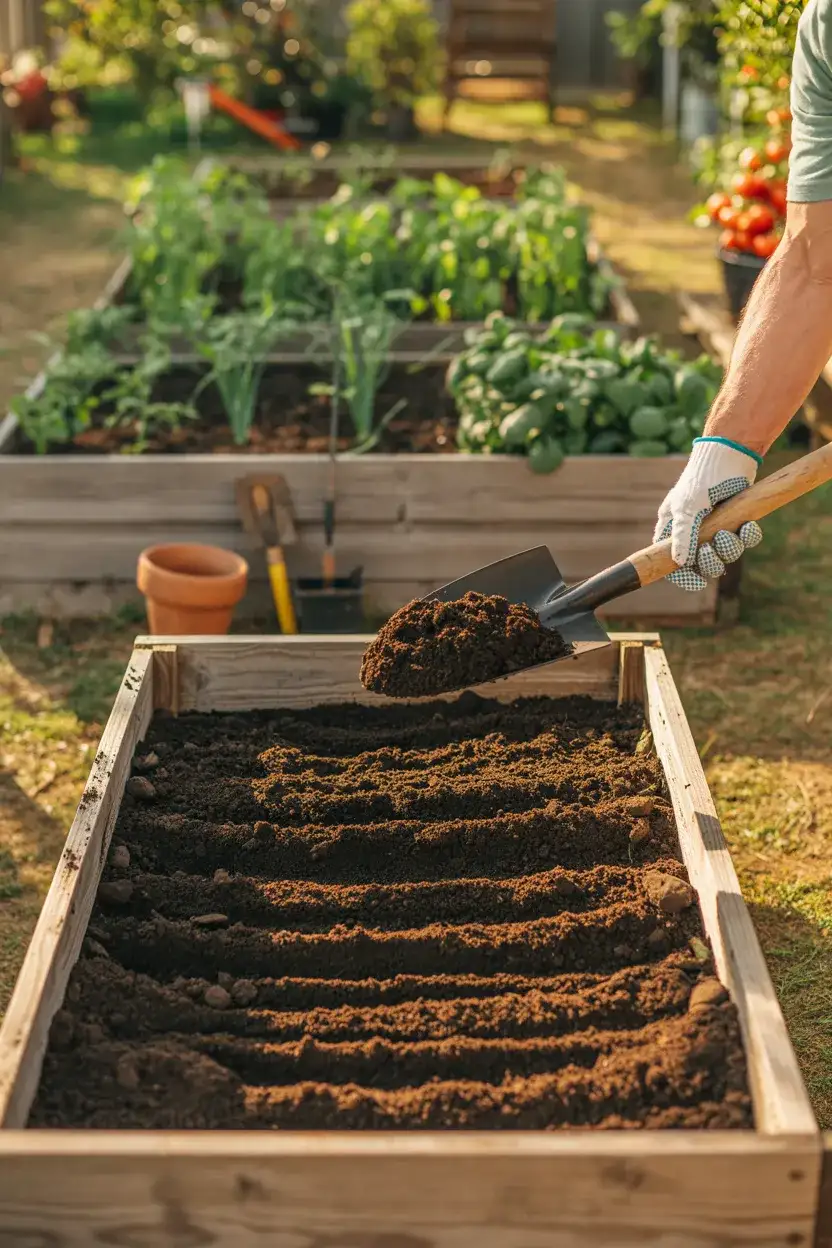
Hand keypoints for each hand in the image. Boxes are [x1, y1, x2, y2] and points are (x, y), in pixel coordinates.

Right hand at [654, 437, 763, 590]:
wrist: (730, 453)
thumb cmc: (701, 478)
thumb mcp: (686, 507)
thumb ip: (682, 536)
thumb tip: (678, 562)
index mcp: (673, 527)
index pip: (671, 560)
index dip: (682, 575)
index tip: (695, 581)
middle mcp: (693, 530)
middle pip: (700, 562)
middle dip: (709, 561)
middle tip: (712, 551)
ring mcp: (716, 526)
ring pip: (724, 553)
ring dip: (730, 548)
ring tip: (731, 533)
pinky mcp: (737, 520)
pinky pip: (744, 539)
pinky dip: (748, 536)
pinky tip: (749, 525)